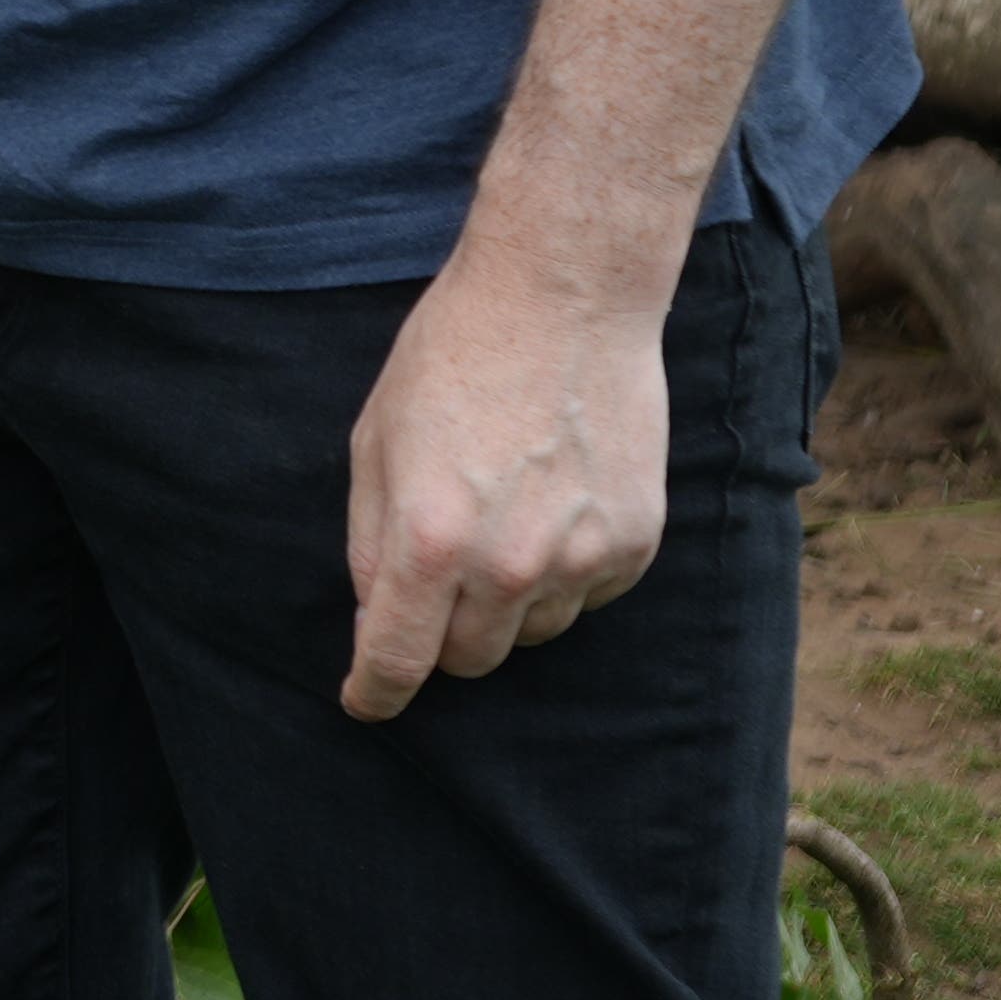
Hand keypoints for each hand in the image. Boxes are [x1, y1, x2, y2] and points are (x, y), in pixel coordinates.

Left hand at [336, 240, 671, 719]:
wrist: (565, 298)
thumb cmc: (453, 355)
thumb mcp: (376, 439)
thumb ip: (370, 537)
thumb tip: (375, 608)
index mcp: (431, 539)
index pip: (398, 658)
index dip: (375, 692)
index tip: (366, 702)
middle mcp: (510, 564)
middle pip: (469, 659)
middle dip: (441, 635)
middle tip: (436, 573)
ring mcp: (582, 559)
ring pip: (531, 632)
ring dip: (505, 602)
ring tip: (502, 513)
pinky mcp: (635, 544)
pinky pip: (588, 597)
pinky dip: (563, 572)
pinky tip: (552, 502)